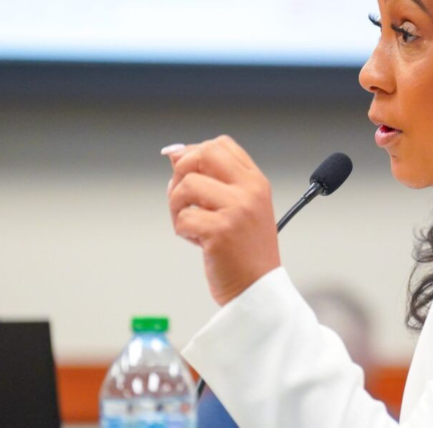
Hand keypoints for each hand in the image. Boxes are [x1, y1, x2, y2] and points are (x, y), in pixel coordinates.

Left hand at [163, 135, 280, 305]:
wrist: (257, 288)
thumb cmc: (246, 250)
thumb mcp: (238, 206)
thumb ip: (211, 178)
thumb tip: (175, 152)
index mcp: (256, 181)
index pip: (221, 144)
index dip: (196, 154)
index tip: (190, 174)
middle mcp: (249, 191)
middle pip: (202, 154)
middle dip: (181, 173)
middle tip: (186, 197)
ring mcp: (236, 209)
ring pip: (185, 186)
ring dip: (177, 207)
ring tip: (192, 224)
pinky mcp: (220, 231)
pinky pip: (183, 217)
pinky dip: (182, 231)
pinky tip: (198, 240)